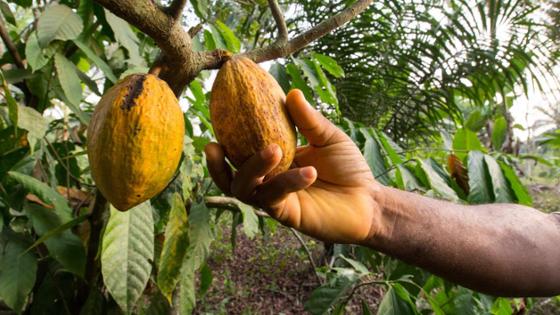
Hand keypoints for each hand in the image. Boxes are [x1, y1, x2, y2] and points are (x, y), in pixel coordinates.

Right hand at [205, 89, 381, 243]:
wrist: (369, 201)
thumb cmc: (349, 169)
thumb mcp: (329, 138)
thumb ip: (309, 120)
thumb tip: (291, 92)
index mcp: (274, 161)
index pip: (241, 151)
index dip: (224, 140)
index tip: (215, 119)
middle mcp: (269, 181)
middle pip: (231, 176)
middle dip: (216, 165)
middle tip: (214, 145)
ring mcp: (275, 199)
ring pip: (245, 189)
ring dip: (253, 168)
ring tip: (273, 149)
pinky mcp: (287, 214)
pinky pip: (276, 197)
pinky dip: (288, 182)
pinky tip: (309, 172)